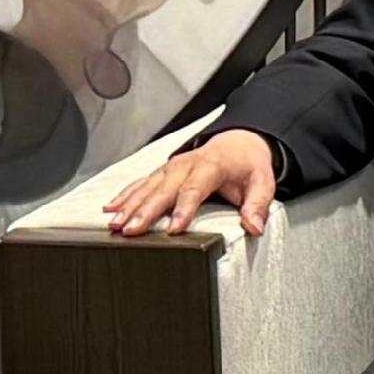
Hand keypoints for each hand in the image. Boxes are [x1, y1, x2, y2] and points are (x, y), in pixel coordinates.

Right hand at [104, 130, 282, 237]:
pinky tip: (111, 208)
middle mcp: (185, 164)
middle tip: (131, 231)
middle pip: (162, 190)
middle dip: (145, 211)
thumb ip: (258, 205)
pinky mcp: (162, 172)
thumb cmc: (247, 165)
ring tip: (115, 224)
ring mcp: (170, 167)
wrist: (238, 143)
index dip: (183, 209)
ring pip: (146, 187)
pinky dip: (124, 195)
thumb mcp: (262, 182)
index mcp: (210, 165)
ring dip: (129, 205)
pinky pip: (140, 183)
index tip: (174, 230)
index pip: (194, 189)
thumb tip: (254, 226)